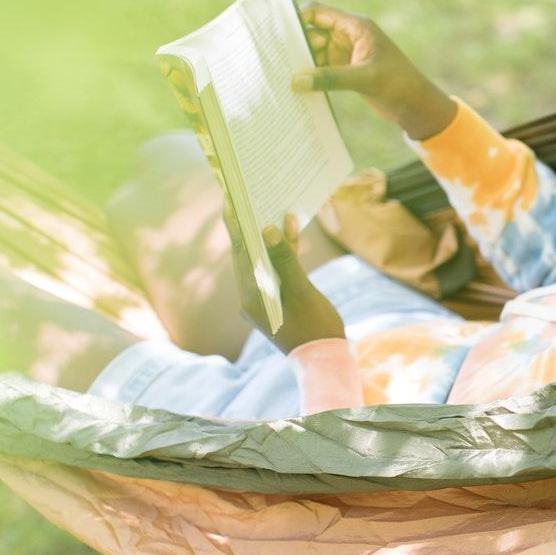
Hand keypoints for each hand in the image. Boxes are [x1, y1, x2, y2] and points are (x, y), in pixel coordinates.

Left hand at [222, 199, 345, 353]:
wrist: (325, 360)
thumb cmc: (315, 327)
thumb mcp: (301, 291)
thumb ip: (284, 259)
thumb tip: (267, 229)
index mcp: (252, 294)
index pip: (240, 251)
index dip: (235, 223)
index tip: (230, 197)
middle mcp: (252, 295)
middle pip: (247, 253)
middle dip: (249, 224)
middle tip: (246, 195)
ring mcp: (264, 298)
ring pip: (261, 259)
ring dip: (267, 236)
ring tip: (269, 206)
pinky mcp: (277, 300)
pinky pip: (275, 269)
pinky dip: (282, 251)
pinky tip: (290, 231)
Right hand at [292, 2, 457, 139]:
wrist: (415, 105)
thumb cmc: (398, 84)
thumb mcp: (364, 79)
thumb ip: (330, 78)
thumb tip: (296, 80)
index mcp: (355, 26)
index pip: (318, 13)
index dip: (297, 18)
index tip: (276, 31)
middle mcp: (348, 36)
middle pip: (312, 32)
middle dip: (294, 43)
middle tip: (271, 58)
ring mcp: (345, 53)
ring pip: (314, 51)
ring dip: (300, 61)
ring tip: (279, 74)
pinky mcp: (345, 70)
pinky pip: (320, 68)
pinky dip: (309, 75)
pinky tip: (295, 86)